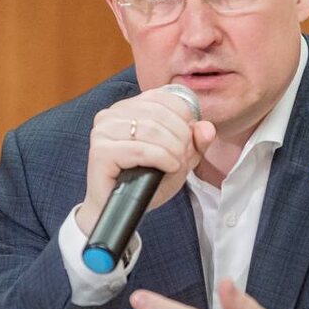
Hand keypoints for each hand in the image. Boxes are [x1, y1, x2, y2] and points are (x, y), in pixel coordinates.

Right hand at [76, 88, 215, 233]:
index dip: (185, 118)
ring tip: (176, 165)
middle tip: (184, 157)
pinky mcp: (100, 152)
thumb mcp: (179, 159)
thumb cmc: (147, 182)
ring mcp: (102, 132)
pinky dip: (162, 159)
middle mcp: (111, 114)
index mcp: (128, 107)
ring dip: (173, 150)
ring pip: (151, 130)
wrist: (122, 210)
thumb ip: (196, 142)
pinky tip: (168, 168)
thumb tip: (207, 127)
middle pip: (160, 114)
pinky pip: (141, 149)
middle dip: (181, 137)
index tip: (189, 140)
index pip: (164, 98)